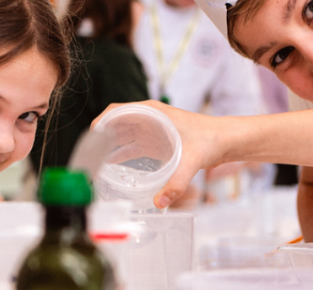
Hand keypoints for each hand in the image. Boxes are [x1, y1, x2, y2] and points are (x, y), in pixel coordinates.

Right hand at [92, 100, 227, 208]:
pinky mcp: (155, 142)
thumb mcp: (191, 159)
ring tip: (94, 162)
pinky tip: (110, 166)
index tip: (89, 139)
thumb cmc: (210, 140)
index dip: (100, 123)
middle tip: (87, 156)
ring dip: (108, 147)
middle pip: (115, 124)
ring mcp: (150, 130)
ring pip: (121, 136)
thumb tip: (160, 202)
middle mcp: (148, 118)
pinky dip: (120, 154)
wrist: (225, 140)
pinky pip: (131, 146)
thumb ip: (176, 182)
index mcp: (152, 112)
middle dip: (100, 138)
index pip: (116, 111)